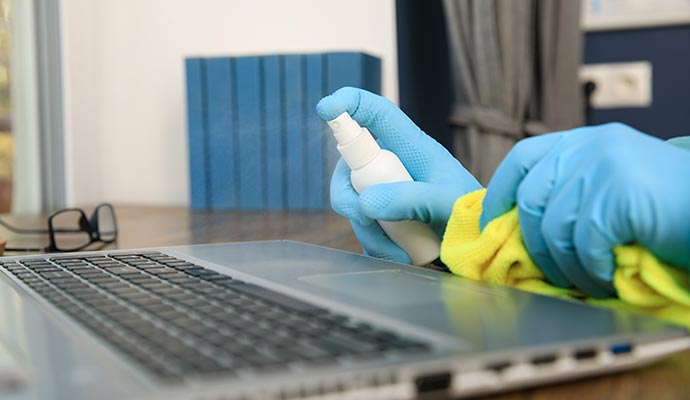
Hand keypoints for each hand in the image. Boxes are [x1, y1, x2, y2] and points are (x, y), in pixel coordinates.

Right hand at [317, 87, 480, 263]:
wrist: (480, 245)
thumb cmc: (471, 213)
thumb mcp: (446, 203)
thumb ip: (411, 200)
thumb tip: (365, 203)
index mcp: (411, 147)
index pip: (378, 114)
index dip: (350, 103)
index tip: (326, 107)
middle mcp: (394, 164)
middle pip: (349, 166)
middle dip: (347, 196)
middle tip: (363, 218)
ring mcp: (386, 190)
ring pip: (353, 203)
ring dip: (369, 233)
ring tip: (400, 253)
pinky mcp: (384, 216)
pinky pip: (363, 228)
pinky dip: (377, 246)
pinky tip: (401, 256)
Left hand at [480, 123, 689, 297]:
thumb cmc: (669, 205)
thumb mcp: (612, 185)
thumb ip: (571, 190)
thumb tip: (522, 224)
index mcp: (583, 141)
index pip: (522, 159)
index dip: (500, 194)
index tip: (492, 224)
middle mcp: (590, 147)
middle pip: (530, 200)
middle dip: (532, 245)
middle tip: (548, 272)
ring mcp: (605, 167)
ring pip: (553, 229)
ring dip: (566, 267)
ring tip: (584, 281)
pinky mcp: (619, 195)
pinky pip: (584, 245)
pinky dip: (590, 272)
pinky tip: (604, 279)